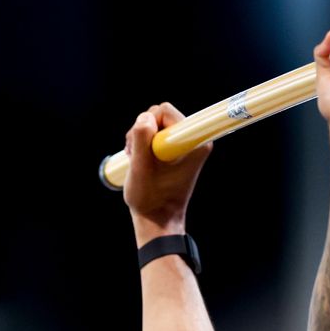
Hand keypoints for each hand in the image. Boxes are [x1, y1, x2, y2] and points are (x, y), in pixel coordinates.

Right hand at [122, 102, 211, 241]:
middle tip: (135, 155)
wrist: (157, 219)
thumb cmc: (150, 198)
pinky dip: (143, 144)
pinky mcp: (177, 149)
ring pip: (154, 124)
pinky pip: (156, 134)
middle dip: (141, 132)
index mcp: (193, 142)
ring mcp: (185, 144)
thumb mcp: (140, 169)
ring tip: (136, 161)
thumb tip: (144, 118)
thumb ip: (141, 139)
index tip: (149, 140)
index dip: (150, 122)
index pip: (165, 112)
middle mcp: (194, 139)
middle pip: (159, 115)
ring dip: (139, 139)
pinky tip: (139, 160)